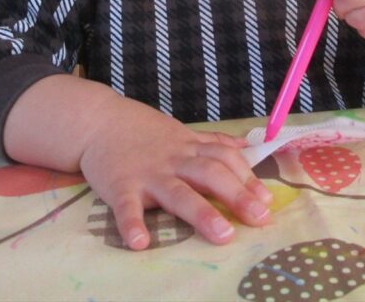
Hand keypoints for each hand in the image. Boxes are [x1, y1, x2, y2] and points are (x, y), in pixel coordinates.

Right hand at [78, 95, 273, 250]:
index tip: (266, 201)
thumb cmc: (144, 132)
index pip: (226, 158)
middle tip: (259, 218)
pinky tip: (140, 243)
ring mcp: (148, 174)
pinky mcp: (120, 186)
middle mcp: (174, 160)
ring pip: (178, 192)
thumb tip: (245, 146)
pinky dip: (132, 224)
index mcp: (190, 148)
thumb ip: (212, 142)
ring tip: (223, 235)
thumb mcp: (181, 132)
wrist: (98, 121)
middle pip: (210, 174)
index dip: (247, 178)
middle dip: (237, 195)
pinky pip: (127, 207)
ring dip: (202, 213)